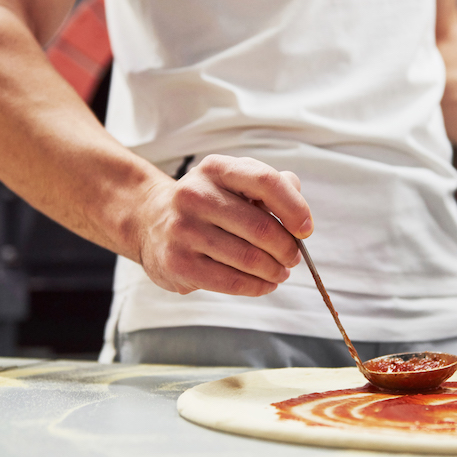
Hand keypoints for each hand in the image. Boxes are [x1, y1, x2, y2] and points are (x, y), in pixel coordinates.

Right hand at [134, 155, 312, 295]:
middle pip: (262, 228)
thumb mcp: (233, 183)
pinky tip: (264, 284)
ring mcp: (183, 230)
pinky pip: (232, 281)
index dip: (294, 208)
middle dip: (287, 249)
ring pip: (249, 258)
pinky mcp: (178, 263)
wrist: (150, 221)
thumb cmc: (208, 204)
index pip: (266, 181)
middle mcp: (195, 195)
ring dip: (275, 270)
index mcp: (216, 169)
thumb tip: (300, 213)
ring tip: (280, 272)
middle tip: (293, 257)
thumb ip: (271, 188)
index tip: (306, 229)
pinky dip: (257, 286)